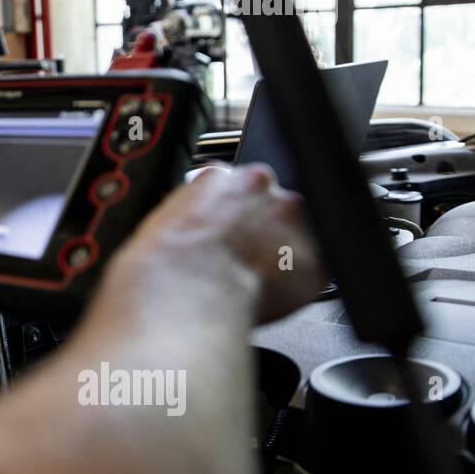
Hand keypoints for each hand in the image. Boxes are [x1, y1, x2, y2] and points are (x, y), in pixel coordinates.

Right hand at [115, 163, 323, 322]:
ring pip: (294, 237)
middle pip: (270, 206)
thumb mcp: (160, 223)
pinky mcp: (314, 262)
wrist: (185, 297)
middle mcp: (263, 189)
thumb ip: (192, 214)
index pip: (235, 187)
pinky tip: (265, 297)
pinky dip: (294, 286)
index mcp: (221, 176)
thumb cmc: (163, 268)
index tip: (224, 232)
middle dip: (261, 229)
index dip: (230, 214)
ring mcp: (293, 224)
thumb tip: (196, 230)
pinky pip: (310, 273)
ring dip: (280, 255)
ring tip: (251, 281)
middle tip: (238, 257)